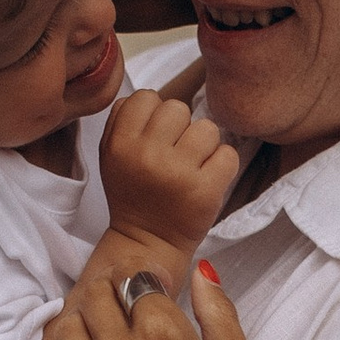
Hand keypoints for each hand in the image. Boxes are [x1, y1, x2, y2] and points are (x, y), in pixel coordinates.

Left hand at [56, 259, 282, 339]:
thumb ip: (218, 313)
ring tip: (109, 337)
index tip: (158, 290)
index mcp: (164, 336)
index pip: (137, 281)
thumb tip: (201, 274)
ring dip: (86, 323)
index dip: (150, 282)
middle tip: (128, 306)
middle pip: (94, 296)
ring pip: (67, 330)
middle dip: (111, 292)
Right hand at [99, 79, 238, 256]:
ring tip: (193, 165)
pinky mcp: (206, 190)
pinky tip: (208, 177)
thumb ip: (122, 121)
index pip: (146, 97)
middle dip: (181, 127)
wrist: (148, 242)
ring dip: (205, 144)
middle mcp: (147, 156)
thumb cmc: (134, 194)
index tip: (156, 135)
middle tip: (176, 152)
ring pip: (207, 128)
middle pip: (178, 107)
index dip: (155, 112)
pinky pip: (228, 154)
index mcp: (121, 144)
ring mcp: (178, 173)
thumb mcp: (111, 156)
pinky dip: (222, 164)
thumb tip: (149, 97)